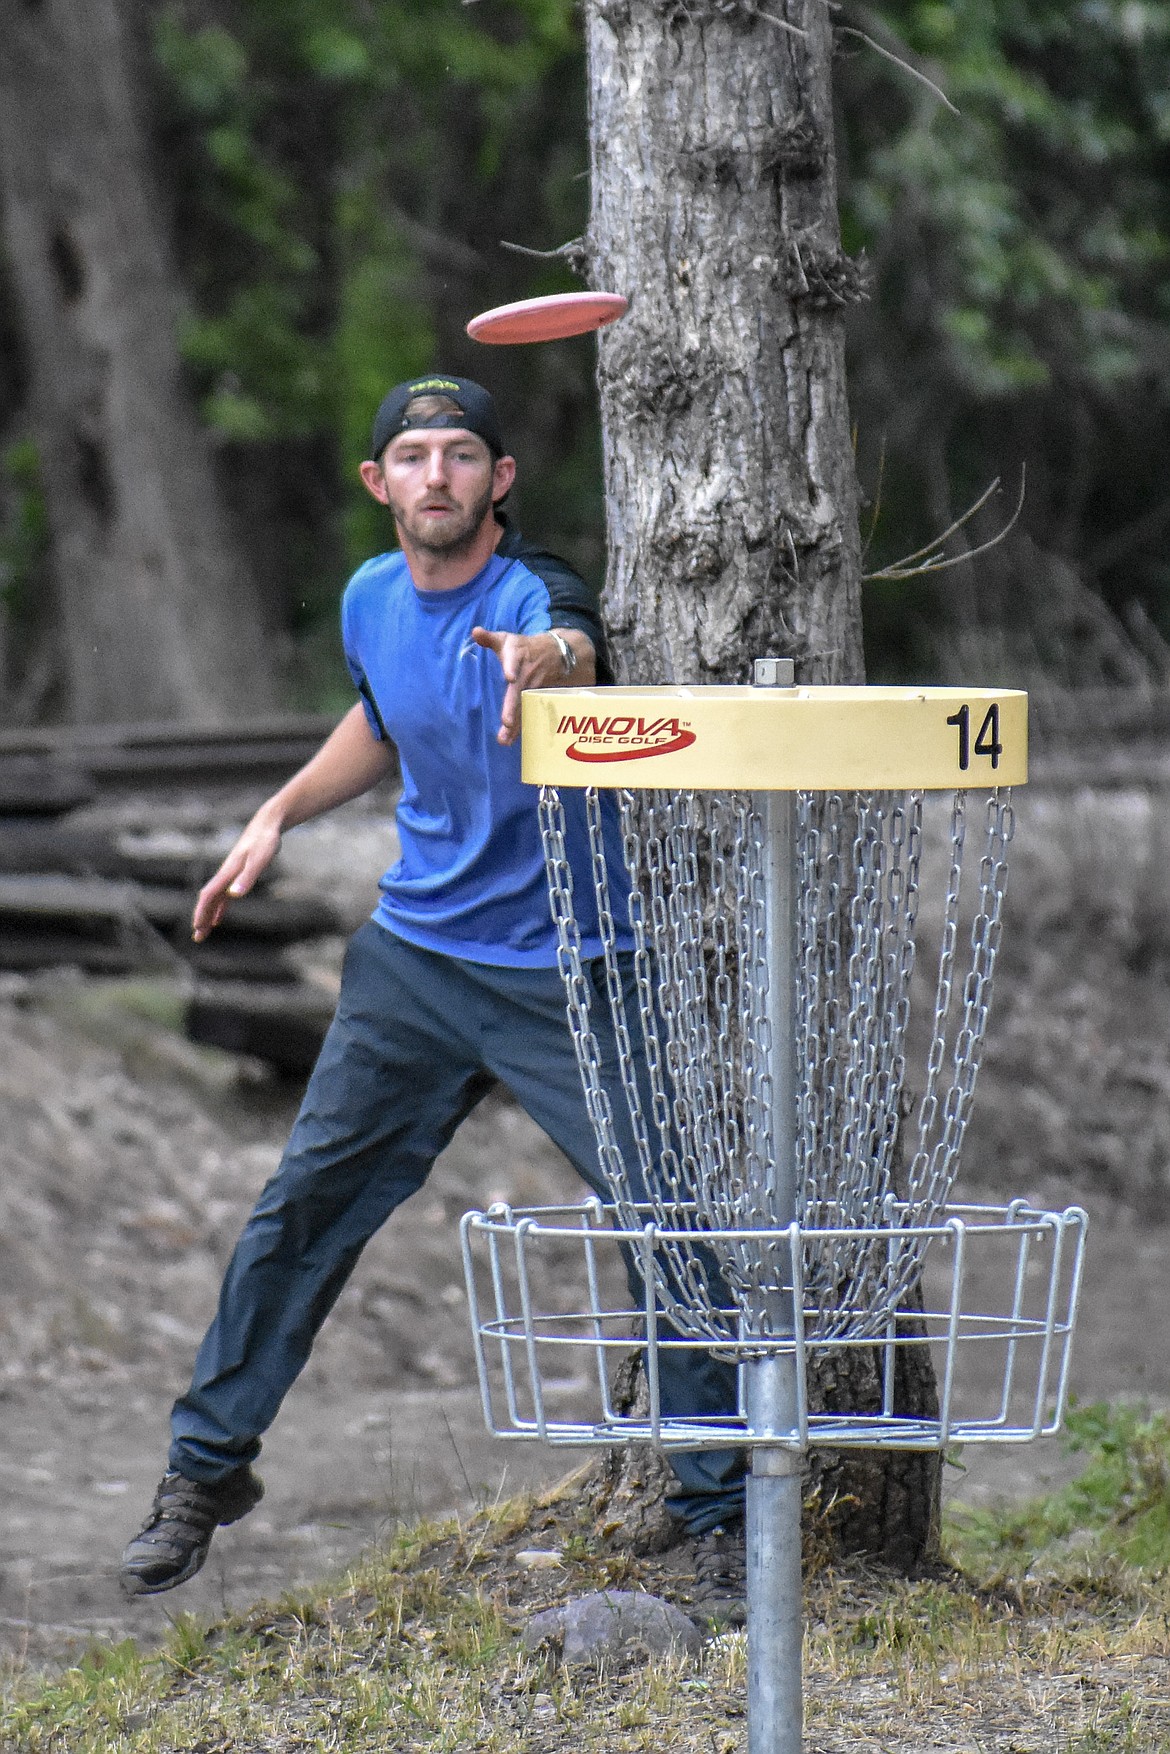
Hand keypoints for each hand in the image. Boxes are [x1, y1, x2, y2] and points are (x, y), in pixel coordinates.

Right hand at [191, 808, 282, 940]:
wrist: (267, 825)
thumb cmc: (265, 841)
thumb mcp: (260, 859)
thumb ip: (248, 877)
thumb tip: (234, 895)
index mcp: (228, 872)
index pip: (209, 895)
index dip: (202, 911)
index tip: (197, 927)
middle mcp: (225, 874)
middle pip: (208, 899)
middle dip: (201, 917)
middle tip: (197, 938)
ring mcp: (230, 875)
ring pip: (214, 899)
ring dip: (208, 915)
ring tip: (202, 931)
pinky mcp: (237, 875)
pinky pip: (224, 896)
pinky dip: (219, 908)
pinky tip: (218, 919)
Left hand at [470, 627, 573, 745]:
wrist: (554, 653)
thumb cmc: (522, 647)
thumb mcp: (506, 639)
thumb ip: (489, 638)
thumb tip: (475, 632)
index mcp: (516, 657)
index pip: (513, 662)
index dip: (512, 668)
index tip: (510, 677)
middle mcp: (525, 674)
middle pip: (518, 692)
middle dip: (513, 707)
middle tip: (506, 722)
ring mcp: (532, 688)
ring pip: (523, 707)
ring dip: (516, 724)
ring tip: (505, 739)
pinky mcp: (534, 698)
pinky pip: (526, 714)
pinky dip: (519, 727)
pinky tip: (509, 740)